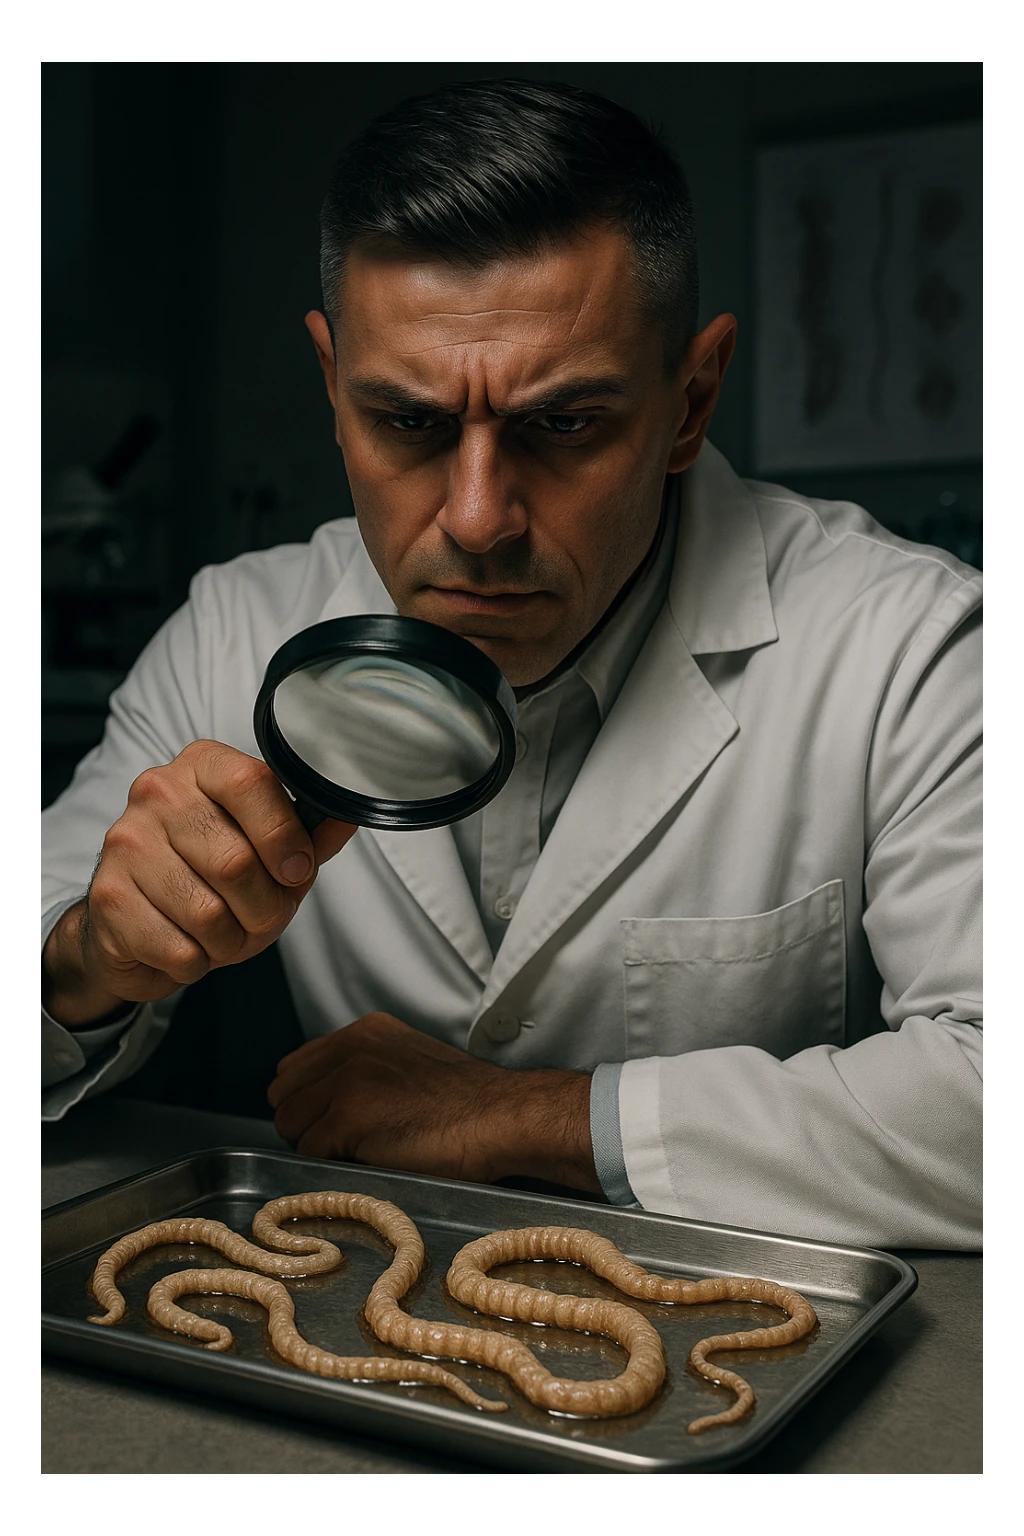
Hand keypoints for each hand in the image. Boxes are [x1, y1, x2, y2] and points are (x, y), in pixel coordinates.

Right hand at [43, 739, 355, 1026]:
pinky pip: (180, 949)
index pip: (251, 783)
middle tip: (259, 917)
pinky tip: (186, 945)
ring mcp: (126, 844)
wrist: (130, 919)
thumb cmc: (209, 875)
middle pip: (235, 862)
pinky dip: (197, 962)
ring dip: (231, 941)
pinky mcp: (107, 898)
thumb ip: (308, 833)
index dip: (284, 836)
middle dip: (264, 908)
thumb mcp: (267, 847)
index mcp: (203, 766)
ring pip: (208, 914)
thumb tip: (350, 814)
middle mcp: (157, 793)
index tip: (296, 870)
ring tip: (222, 932)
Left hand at [267, 1011, 602, 1193]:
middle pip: (283, 1095)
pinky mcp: (350, 1114)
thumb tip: (324, 1104)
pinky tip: (369, 1161)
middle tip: (341, 1144)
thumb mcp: (409, 1063)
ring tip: (358, 1153)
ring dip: (315, 1147)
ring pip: (289, 1125)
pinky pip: (310, 1152)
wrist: (503, 1117)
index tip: (332, 1123)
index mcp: (364, 1031)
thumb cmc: (467, 1105)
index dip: (308, 1102)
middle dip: (304, 1124)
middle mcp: (351, 1047)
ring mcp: (348, 1078)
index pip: (295, 1067)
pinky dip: (332, 1165)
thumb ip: (366, 1069)